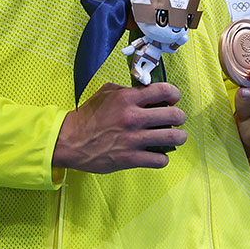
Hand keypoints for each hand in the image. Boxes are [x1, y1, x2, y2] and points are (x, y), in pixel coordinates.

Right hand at [52, 82, 185, 171]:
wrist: (70, 141)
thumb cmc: (88, 117)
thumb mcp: (106, 93)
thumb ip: (127, 89)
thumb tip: (146, 89)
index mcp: (128, 98)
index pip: (165, 90)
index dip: (174, 95)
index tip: (172, 100)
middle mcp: (133, 117)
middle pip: (175, 115)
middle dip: (179, 117)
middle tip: (175, 120)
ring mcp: (133, 139)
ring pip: (173, 137)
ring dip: (178, 137)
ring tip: (174, 137)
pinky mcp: (131, 159)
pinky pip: (160, 159)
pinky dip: (162, 157)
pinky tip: (157, 154)